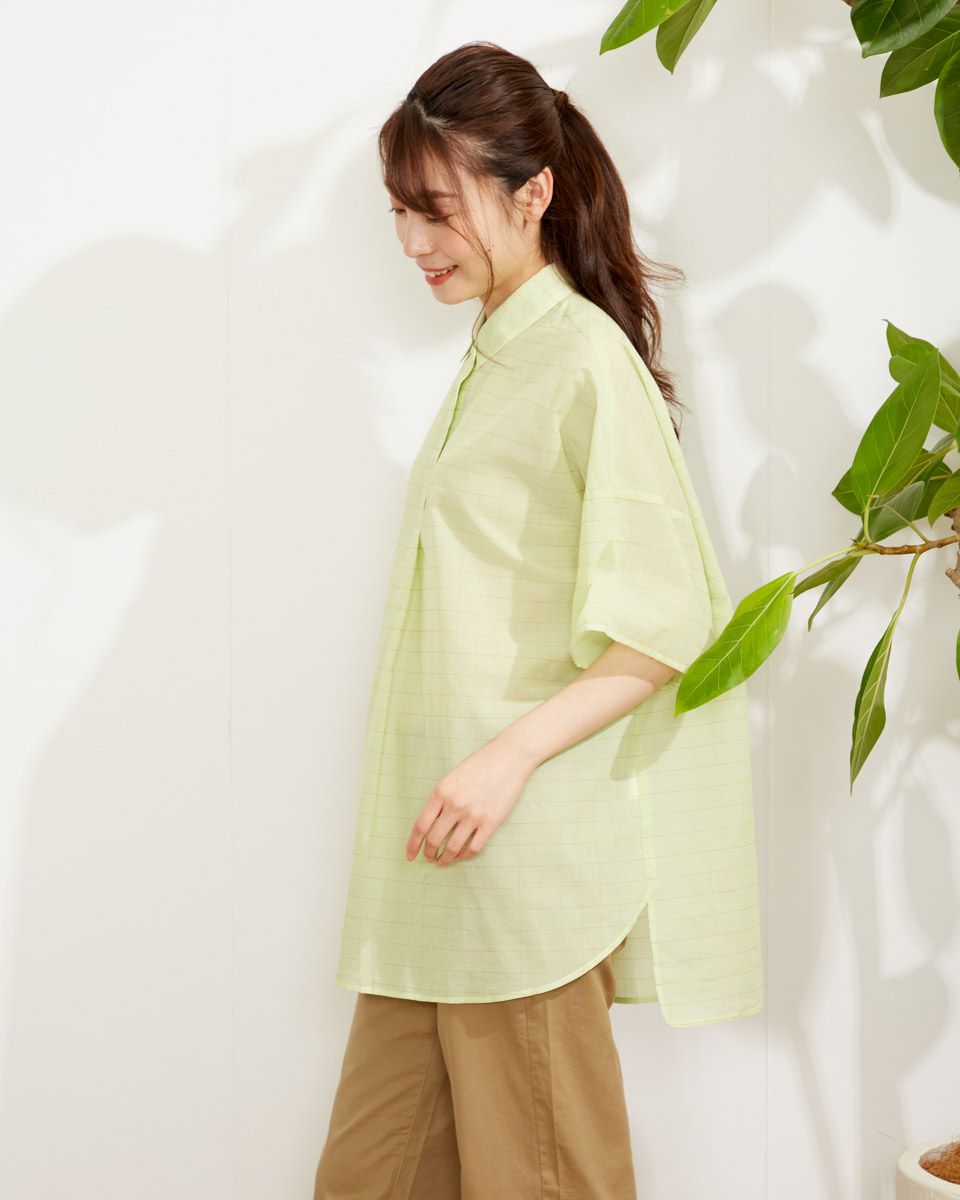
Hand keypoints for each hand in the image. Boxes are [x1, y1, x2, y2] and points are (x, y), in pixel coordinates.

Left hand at [405, 734, 536, 866]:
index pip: (420, 825)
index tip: (409, 855)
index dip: (413, 844)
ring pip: (453, 848)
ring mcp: (473, 815)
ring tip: (442, 862)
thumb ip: (439, 799)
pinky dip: (464, 856)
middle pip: (434, 839)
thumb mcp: (451, 778)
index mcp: (441, 792)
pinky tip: (461, 856)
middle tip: (428, 859)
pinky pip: (474, 848)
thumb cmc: (478, 765)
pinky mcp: (491, 822)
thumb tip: (428, 826)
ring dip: (445, 859)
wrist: (508, 757)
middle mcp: (454, 804)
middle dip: (428, 854)